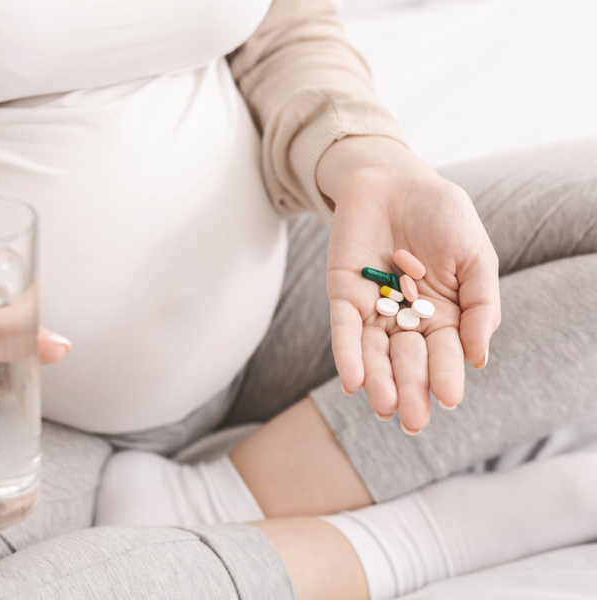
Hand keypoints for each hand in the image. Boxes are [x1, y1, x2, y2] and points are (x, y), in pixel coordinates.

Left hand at [317, 136, 499, 432]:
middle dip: (411, 389)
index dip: (446, 375)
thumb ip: (480, 306)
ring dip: (378, 380)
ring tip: (383, 407)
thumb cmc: (443, 217)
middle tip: (413, 422)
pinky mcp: (343, 294)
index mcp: (443, 315)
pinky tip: (352, 380)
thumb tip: (480, 359)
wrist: (397, 180)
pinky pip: (344, 329)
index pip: (445, 353)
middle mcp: (406, 320)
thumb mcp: (475, 257)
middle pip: (407, 361)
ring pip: (374, 352)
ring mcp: (373, 309)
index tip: (449, 399)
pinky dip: (348, 353)